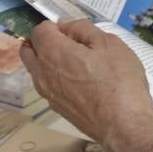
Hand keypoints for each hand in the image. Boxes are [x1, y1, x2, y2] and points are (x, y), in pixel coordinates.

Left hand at [20, 20, 152, 149]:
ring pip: (36, 70)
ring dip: (48, 61)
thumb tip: (66, 25)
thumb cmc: (119, 82)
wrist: (123, 126)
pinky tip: (82, 82)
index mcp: (53, 53)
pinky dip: (57, 79)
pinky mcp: (57, 108)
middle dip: (44, 42)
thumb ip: (83, 29)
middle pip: (29, 50)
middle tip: (71, 44)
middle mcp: (43, 74)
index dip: (56, 26)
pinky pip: (48, 86)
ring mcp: (48, 94)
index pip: (39, 30)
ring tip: (79, 63)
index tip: (74, 31)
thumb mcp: (109, 44)